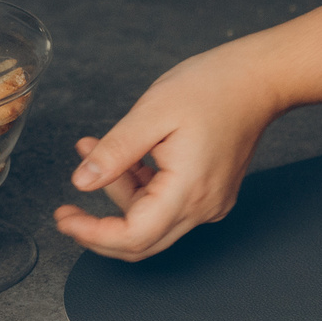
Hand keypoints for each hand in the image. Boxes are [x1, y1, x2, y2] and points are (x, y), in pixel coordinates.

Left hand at [52, 45, 283, 260]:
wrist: (257, 79)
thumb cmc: (212, 87)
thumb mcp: (152, 113)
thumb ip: (115, 152)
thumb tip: (82, 183)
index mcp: (188, 191)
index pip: (133, 237)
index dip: (92, 234)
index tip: (64, 218)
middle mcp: (202, 207)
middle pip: (141, 241)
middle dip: (98, 227)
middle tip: (64, 210)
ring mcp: (208, 202)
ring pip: (150, 220)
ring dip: (116, 191)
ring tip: (89, 148)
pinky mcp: (208, 192)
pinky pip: (165, 204)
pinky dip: (137, 186)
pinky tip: (122, 156)